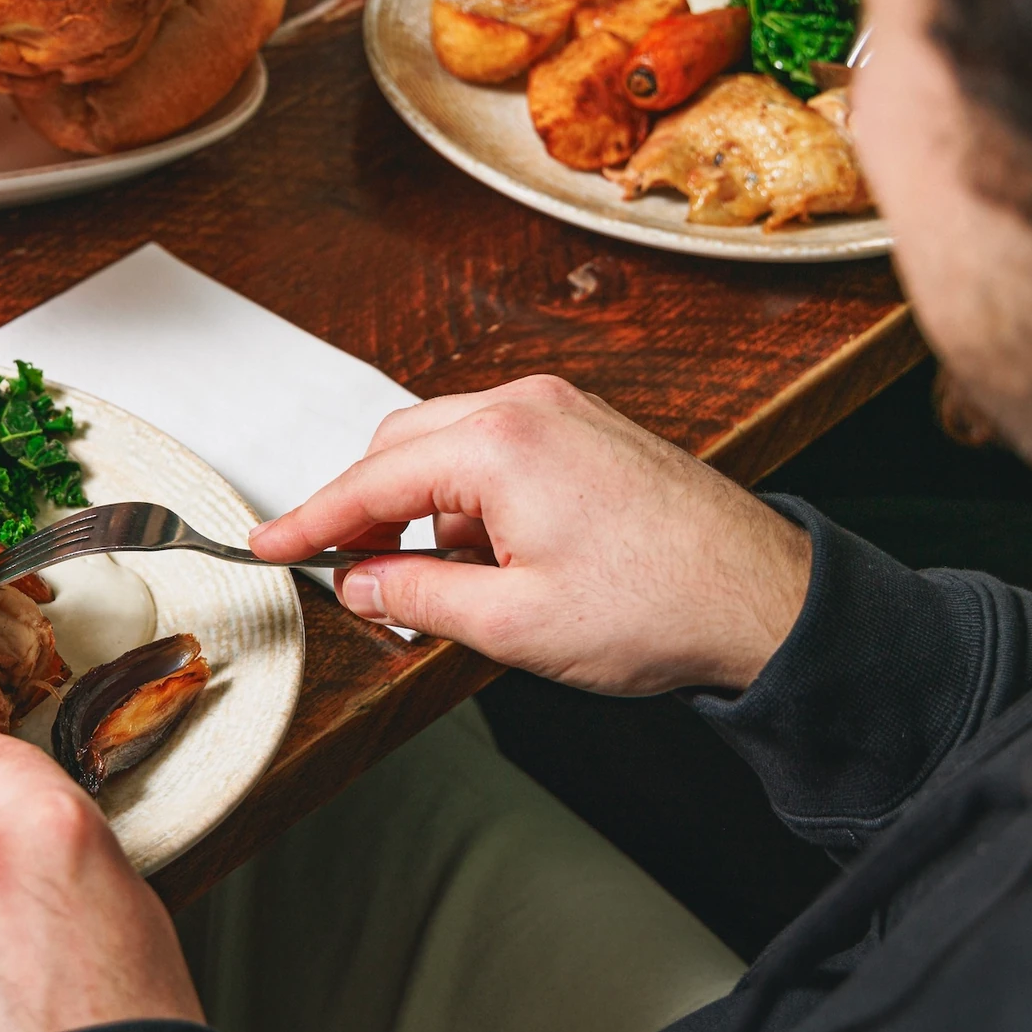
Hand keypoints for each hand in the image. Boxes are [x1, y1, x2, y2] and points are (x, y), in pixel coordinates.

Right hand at [249, 375, 811, 695]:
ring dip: (421, 510)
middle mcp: (525, 407)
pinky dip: (469, 500)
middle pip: (400, 449)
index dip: (308, 522)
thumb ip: (413, 596)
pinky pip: (495, 450)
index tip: (264, 547)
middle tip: (350, 580)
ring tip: (437, 587)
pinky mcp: (587, 429)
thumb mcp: (512, 624)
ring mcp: (561, 411)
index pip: (368, 482)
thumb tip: (354, 583)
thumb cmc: (659, 607)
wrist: (767, 600)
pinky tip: (487, 561)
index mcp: (498, 445)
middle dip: (365, 513)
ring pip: (446, 447)